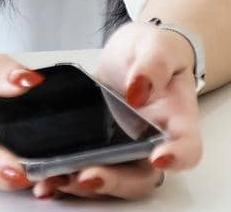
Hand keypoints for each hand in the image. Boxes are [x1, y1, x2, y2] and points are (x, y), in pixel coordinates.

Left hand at [30, 20, 203, 200]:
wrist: (134, 54)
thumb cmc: (152, 51)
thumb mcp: (156, 44)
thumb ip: (153, 64)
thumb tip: (138, 89)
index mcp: (176, 120)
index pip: (187, 148)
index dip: (176, 158)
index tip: (157, 157)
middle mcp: (151, 143)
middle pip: (142, 177)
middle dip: (115, 181)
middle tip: (88, 175)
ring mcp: (123, 149)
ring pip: (111, 179)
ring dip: (84, 185)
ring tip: (57, 179)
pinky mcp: (96, 147)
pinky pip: (84, 169)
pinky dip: (64, 178)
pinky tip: (44, 180)